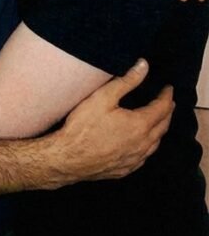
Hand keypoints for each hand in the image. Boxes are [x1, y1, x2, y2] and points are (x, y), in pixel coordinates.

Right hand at [47, 59, 173, 186]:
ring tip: (159, 121)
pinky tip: (143, 145)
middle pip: (163, 126)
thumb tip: (144, 66)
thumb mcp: (103, 97)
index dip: (166, 96)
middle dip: (167, 112)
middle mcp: (143, 143)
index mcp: (140, 124)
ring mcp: (135, 159)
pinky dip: (149, 146)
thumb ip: (126, 81)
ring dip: (160, 130)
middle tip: (168, 102)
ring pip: (156, 143)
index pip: (162, 107)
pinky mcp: (125, 169)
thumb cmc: (83, 126)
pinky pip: (145, 156)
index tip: (168, 88)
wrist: (68, 158)